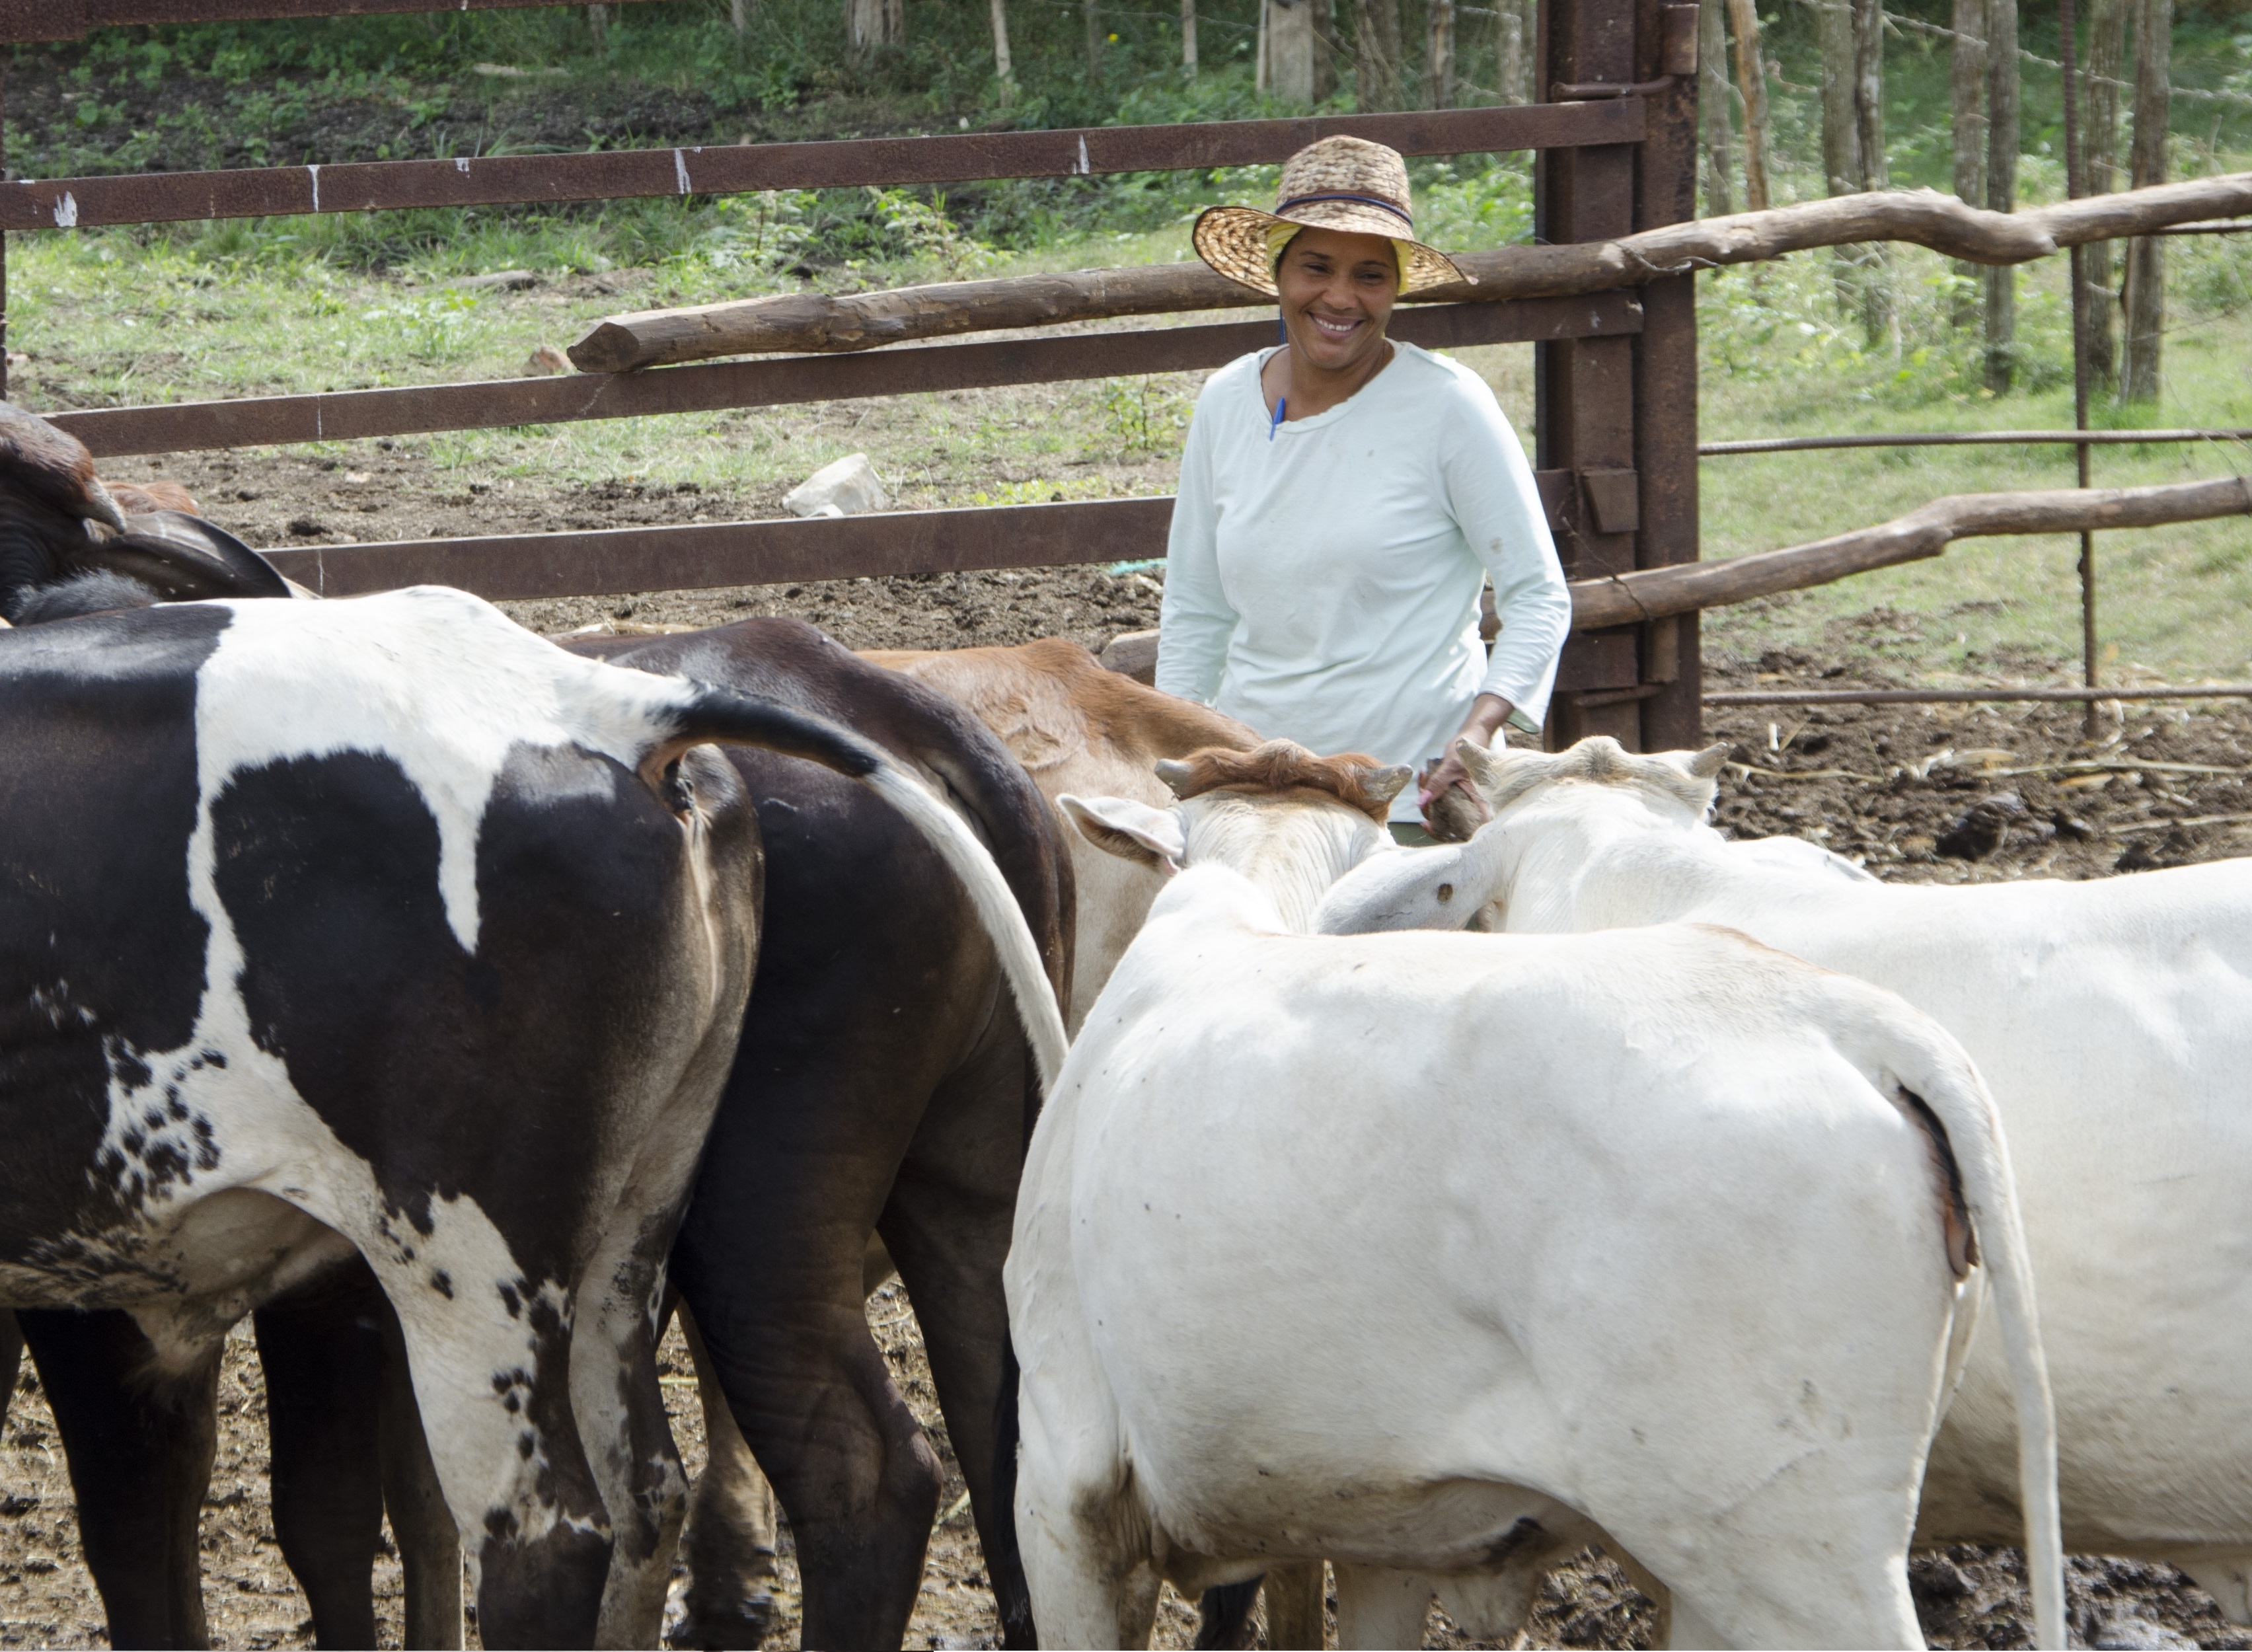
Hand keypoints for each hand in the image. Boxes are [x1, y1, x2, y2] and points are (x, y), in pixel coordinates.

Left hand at [1418, 694, 1512, 838]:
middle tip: (1423, 784)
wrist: (1473, 734)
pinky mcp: (1453, 792)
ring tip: (1424, 774)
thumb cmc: (1469, 748)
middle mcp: (1468, 804)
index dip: (1443, 833)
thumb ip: (1438, 784)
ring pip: (1438, 808)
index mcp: (1476, 802)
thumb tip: (1421, 802)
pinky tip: (1424, 774)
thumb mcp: (1452, 766)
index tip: (1426, 824)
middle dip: (1428, 806)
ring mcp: (1460, 799)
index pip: (1462, 830)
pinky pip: (1437, 797)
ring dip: (1426, 795)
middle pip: (1445, 820)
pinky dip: (1428, 789)